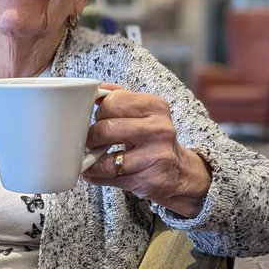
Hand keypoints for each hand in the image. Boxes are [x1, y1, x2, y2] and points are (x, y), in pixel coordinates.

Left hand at [82, 83, 211, 216]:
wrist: (179, 171)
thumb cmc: (154, 138)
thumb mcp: (145, 112)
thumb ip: (120, 98)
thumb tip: (95, 87)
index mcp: (156, 106)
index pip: (113, 102)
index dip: (99, 113)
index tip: (100, 120)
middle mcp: (159, 130)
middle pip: (106, 129)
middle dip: (91, 137)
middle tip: (91, 141)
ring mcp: (155, 157)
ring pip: (106, 160)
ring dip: (90, 161)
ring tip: (89, 158)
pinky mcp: (148, 180)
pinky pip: (110, 178)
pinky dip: (95, 176)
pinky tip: (94, 172)